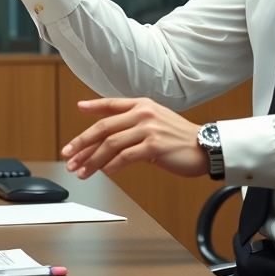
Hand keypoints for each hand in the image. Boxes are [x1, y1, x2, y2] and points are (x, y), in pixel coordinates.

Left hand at [61, 97, 209, 178]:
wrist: (206, 147)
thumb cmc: (179, 138)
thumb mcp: (156, 121)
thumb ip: (134, 123)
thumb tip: (108, 137)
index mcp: (142, 105)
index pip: (111, 104)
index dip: (93, 106)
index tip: (79, 108)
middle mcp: (143, 113)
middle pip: (103, 127)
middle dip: (82, 143)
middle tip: (68, 154)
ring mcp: (148, 129)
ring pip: (110, 145)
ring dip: (92, 160)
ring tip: (81, 170)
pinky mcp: (154, 146)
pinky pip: (125, 157)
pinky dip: (112, 166)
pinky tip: (104, 172)